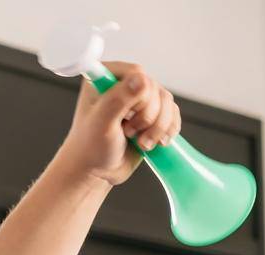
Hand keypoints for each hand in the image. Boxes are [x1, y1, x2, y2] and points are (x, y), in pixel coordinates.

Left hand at [53, 61, 180, 187]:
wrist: (97, 172)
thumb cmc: (91, 149)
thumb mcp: (102, 124)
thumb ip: (118, 99)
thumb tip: (141, 79)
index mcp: (104, 79)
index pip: (137, 73)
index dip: (138, 97)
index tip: (123, 117)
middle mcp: (122, 84)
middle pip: (154, 88)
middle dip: (147, 116)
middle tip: (128, 133)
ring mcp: (139, 99)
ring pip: (167, 101)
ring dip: (158, 126)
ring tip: (141, 143)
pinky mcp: (152, 113)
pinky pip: (173, 113)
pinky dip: (168, 129)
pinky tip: (154, 143)